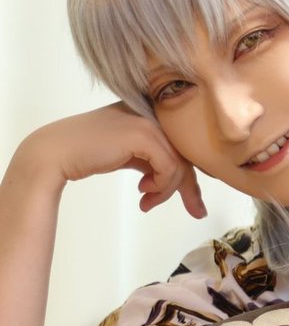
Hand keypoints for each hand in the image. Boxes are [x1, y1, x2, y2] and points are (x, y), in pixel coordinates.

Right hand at [23, 102, 205, 217]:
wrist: (54, 152)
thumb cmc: (88, 153)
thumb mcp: (129, 152)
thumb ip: (154, 158)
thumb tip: (182, 181)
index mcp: (151, 113)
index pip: (183, 145)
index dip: (191, 174)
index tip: (195, 201)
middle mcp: (154, 113)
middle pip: (187, 154)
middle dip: (191, 188)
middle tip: (197, 213)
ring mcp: (149, 122)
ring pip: (179, 163)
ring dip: (167, 190)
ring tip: (147, 202)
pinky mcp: (142, 136)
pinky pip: (169, 167)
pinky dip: (161, 185)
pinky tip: (143, 193)